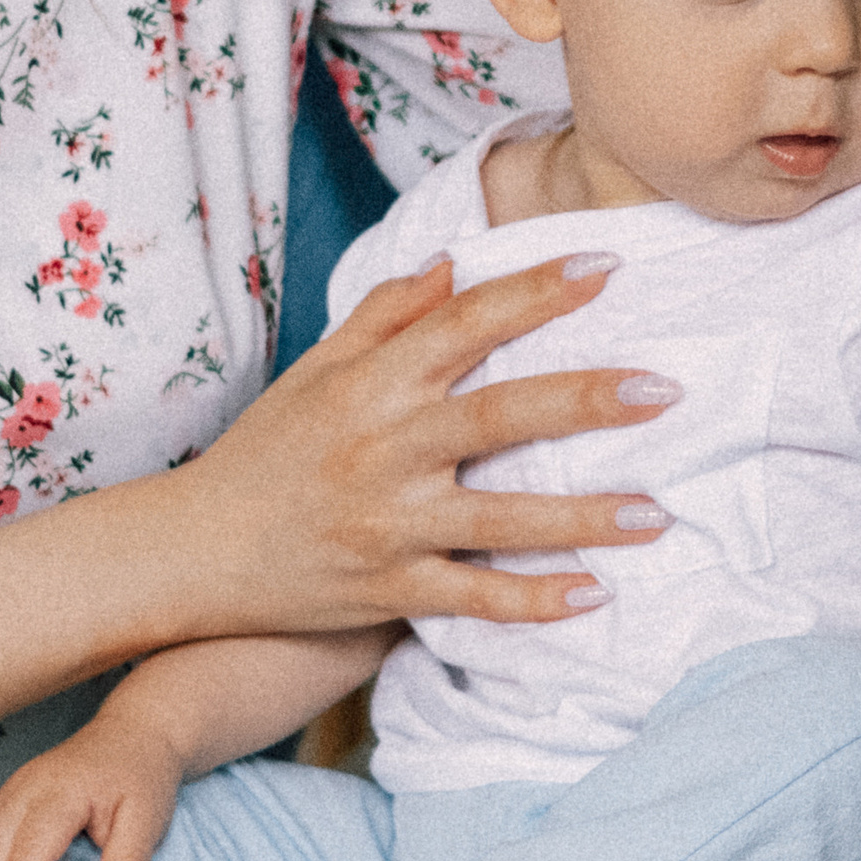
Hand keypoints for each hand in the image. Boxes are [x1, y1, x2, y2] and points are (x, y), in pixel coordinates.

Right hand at [181, 254, 676, 636]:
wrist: (194, 551)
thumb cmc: (264, 453)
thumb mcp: (314, 370)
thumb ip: (385, 314)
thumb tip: (454, 260)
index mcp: (371, 385)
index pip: (465, 324)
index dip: (536, 293)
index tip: (605, 267)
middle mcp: (385, 450)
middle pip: (500, 414)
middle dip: (586, 399)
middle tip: (665, 390)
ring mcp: (390, 524)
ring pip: (502, 517)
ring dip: (584, 516)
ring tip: (657, 512)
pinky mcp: (389, 589)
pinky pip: (474, 597)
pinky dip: (533, 600)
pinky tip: (594, 595)